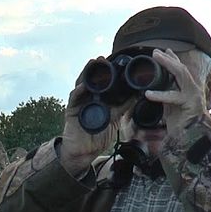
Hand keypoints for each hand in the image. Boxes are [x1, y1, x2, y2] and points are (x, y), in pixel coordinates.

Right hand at [59, 57, 133, 175]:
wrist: (84, 152)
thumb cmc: (98, 137)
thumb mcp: (115, 120)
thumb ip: (124, 107)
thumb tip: (139, 95)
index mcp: (101, 100)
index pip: (105, 83)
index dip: (110, 73)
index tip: (117, 63)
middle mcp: (89, 99)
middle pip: (93, 81)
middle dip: (97, 69)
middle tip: (103, 58)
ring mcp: (80, 103)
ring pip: (82, 85)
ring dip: (86, 74)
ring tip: (92, 64)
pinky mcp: (72, 110)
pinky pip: (74, 98)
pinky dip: (78, 91)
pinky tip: (83, 85)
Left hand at [143, 48, 209, 142]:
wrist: (191, 140)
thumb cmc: (181, 125)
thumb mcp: (170, 107)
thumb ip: (166, 96)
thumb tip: (153, 87)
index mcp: (188, 90)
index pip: (180, 71)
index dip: (173, 60)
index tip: (164, 51)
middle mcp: (193, 90)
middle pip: (181, 69)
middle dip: (169, 59)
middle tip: (156, 52)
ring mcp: (193, 96)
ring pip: (182, 75)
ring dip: (169, 64)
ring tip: (157, 57)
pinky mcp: (190, 105)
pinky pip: (174, 97)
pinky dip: (161, 95)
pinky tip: (148, 94)